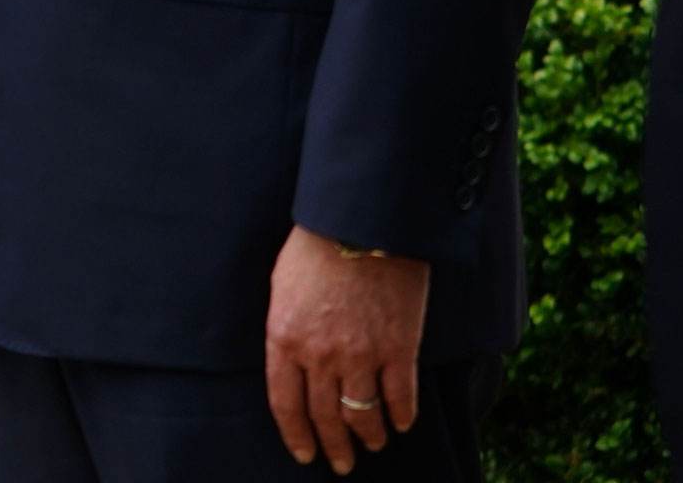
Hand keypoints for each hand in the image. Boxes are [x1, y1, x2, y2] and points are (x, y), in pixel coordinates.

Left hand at [265, 224, 427, 472]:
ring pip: (364, 414)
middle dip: (334, 447)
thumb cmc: (314, 249)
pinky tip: (401, 424)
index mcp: (284, 339)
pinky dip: (402, 416)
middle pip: (326, 417)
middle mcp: (321, 355)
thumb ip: (285, 331)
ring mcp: (362, 355)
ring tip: (372, 443)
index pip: (286, 404)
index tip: (305, 454)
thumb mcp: (280, 288)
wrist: (361, 223)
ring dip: (369, 436)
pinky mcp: (399, 348)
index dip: (296, 435)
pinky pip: (401, 397)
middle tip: (341, 464)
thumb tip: (290, 363)